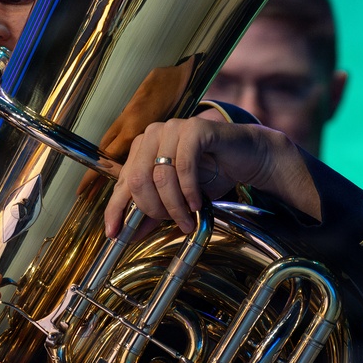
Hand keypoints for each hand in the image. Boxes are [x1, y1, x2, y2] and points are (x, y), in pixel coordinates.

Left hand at [103, 117, 321, 237]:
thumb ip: (154, 212)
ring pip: (160, 175)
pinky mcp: (196, 128)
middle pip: (137, 179)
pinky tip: (197, 203)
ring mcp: (174, 128)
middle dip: (154, 209)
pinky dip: (189, 190)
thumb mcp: (178, 199)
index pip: (122, 182)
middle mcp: (153, 134)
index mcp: (142, 149)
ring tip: (188, 218)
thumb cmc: (212, 175)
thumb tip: (129, 234)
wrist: (248, 158)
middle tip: (173, 223)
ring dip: (174, 205)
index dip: (115, 209)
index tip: (113, 234)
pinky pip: (184, 165)